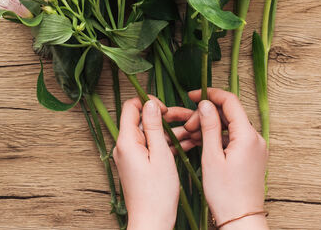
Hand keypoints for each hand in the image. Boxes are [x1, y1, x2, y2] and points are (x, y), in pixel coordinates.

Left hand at [114, 96, 194, 229]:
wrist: (152, 222)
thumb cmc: (157, 194)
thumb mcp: (160, 154)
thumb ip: (154, 126)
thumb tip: (150, 103)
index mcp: (127, 141)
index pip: (131, 107)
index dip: (149, 103)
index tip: (167, 109)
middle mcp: (125, 146)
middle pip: (144, 120)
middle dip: (166, 117)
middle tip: (188, 118)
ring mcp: (132, 156)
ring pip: (152, 134)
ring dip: (171, 131)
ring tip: (194, 131)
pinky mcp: (140, 165)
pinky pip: (153, 148)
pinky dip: (169, 145)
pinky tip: (189, 143)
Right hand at [186, 88, 267, 229]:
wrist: (241, 219)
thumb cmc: (226, 194)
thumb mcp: (212, 157)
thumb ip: (209, 126)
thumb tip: (205, 104)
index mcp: (248, 135)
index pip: (230, 101)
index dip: (210, 94)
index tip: (193, 95)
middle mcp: (256, 138)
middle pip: (230, 114)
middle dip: (206, 115)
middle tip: (187, 125)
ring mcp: (255, 148)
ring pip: (230, 127)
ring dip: (210, 127)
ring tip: (190, 136)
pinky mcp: (252, 157)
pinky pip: (234, 139)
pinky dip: (218, 138)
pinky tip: (201, 144)